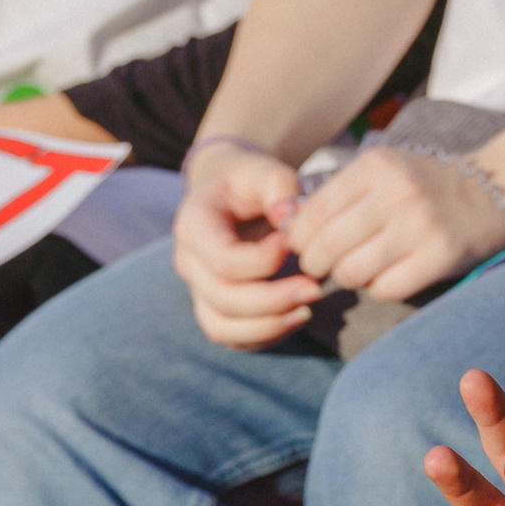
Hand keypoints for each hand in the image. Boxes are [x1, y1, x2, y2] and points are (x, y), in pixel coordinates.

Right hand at [172, 138, 320, 345]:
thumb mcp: (264, 169)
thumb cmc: (249, 179)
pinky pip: (231, 337)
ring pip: (221, 327)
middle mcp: (188, 261)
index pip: (222, 259)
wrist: (227, 191)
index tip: (293, 243)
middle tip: (316, 288)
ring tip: (307, 310)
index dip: (263, 260)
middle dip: (273, 300)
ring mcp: (197, 288)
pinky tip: (296, 316)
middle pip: (222, 298)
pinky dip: (264, 335)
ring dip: (268, 326)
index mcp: (193, 224)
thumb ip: (279, 187)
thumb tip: (290, 220)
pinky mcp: (213, 307)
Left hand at [290, 139, 504, 299]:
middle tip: (323, 267)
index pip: (313, 213)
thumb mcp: (383, 171)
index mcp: (378, 165)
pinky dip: (379, 288)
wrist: (496, 192)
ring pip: (353, 272)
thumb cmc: (425, 186)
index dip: (298, 240)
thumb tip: (285, 227)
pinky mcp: (441, 255)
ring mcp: (422, 224)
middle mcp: (398, 192)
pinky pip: (386, 288)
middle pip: (328, 247)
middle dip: (316, 264)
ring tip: (360, 268)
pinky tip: (389, 275)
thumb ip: (338, 194)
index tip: (304, 247)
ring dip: (349, 278)